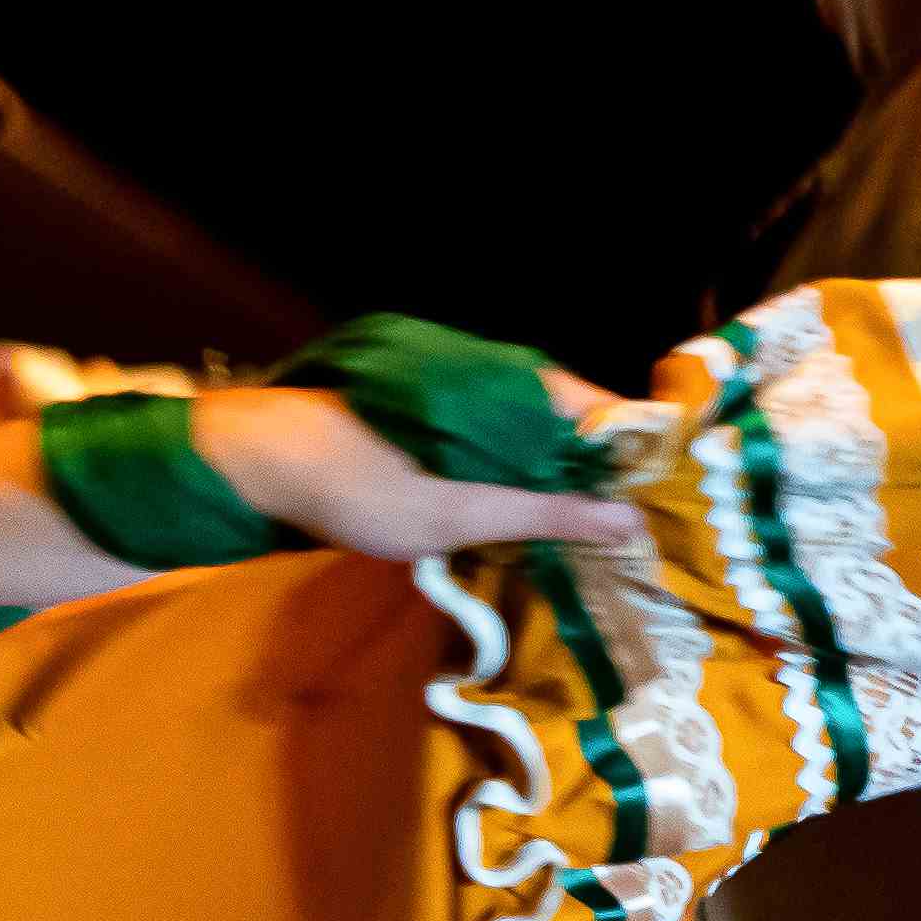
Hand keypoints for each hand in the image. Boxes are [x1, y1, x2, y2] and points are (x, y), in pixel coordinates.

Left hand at [191, 375, 647, 565]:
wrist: (252, 461)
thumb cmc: (354, 484)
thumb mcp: (457, 512)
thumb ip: (544, 514)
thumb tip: (633, 522)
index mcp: (512, 385)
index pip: (606, 413)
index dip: (640, 460)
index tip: (668, 511)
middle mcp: (495, 378)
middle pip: (574, 428)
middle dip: (602, 481)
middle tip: (636, 541)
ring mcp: (463, 397)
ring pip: (533, 441)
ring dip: (557, 487)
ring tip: (591, 542)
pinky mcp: (434, 422)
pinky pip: (495, 447)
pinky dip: (514, 481)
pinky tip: (523, 524)